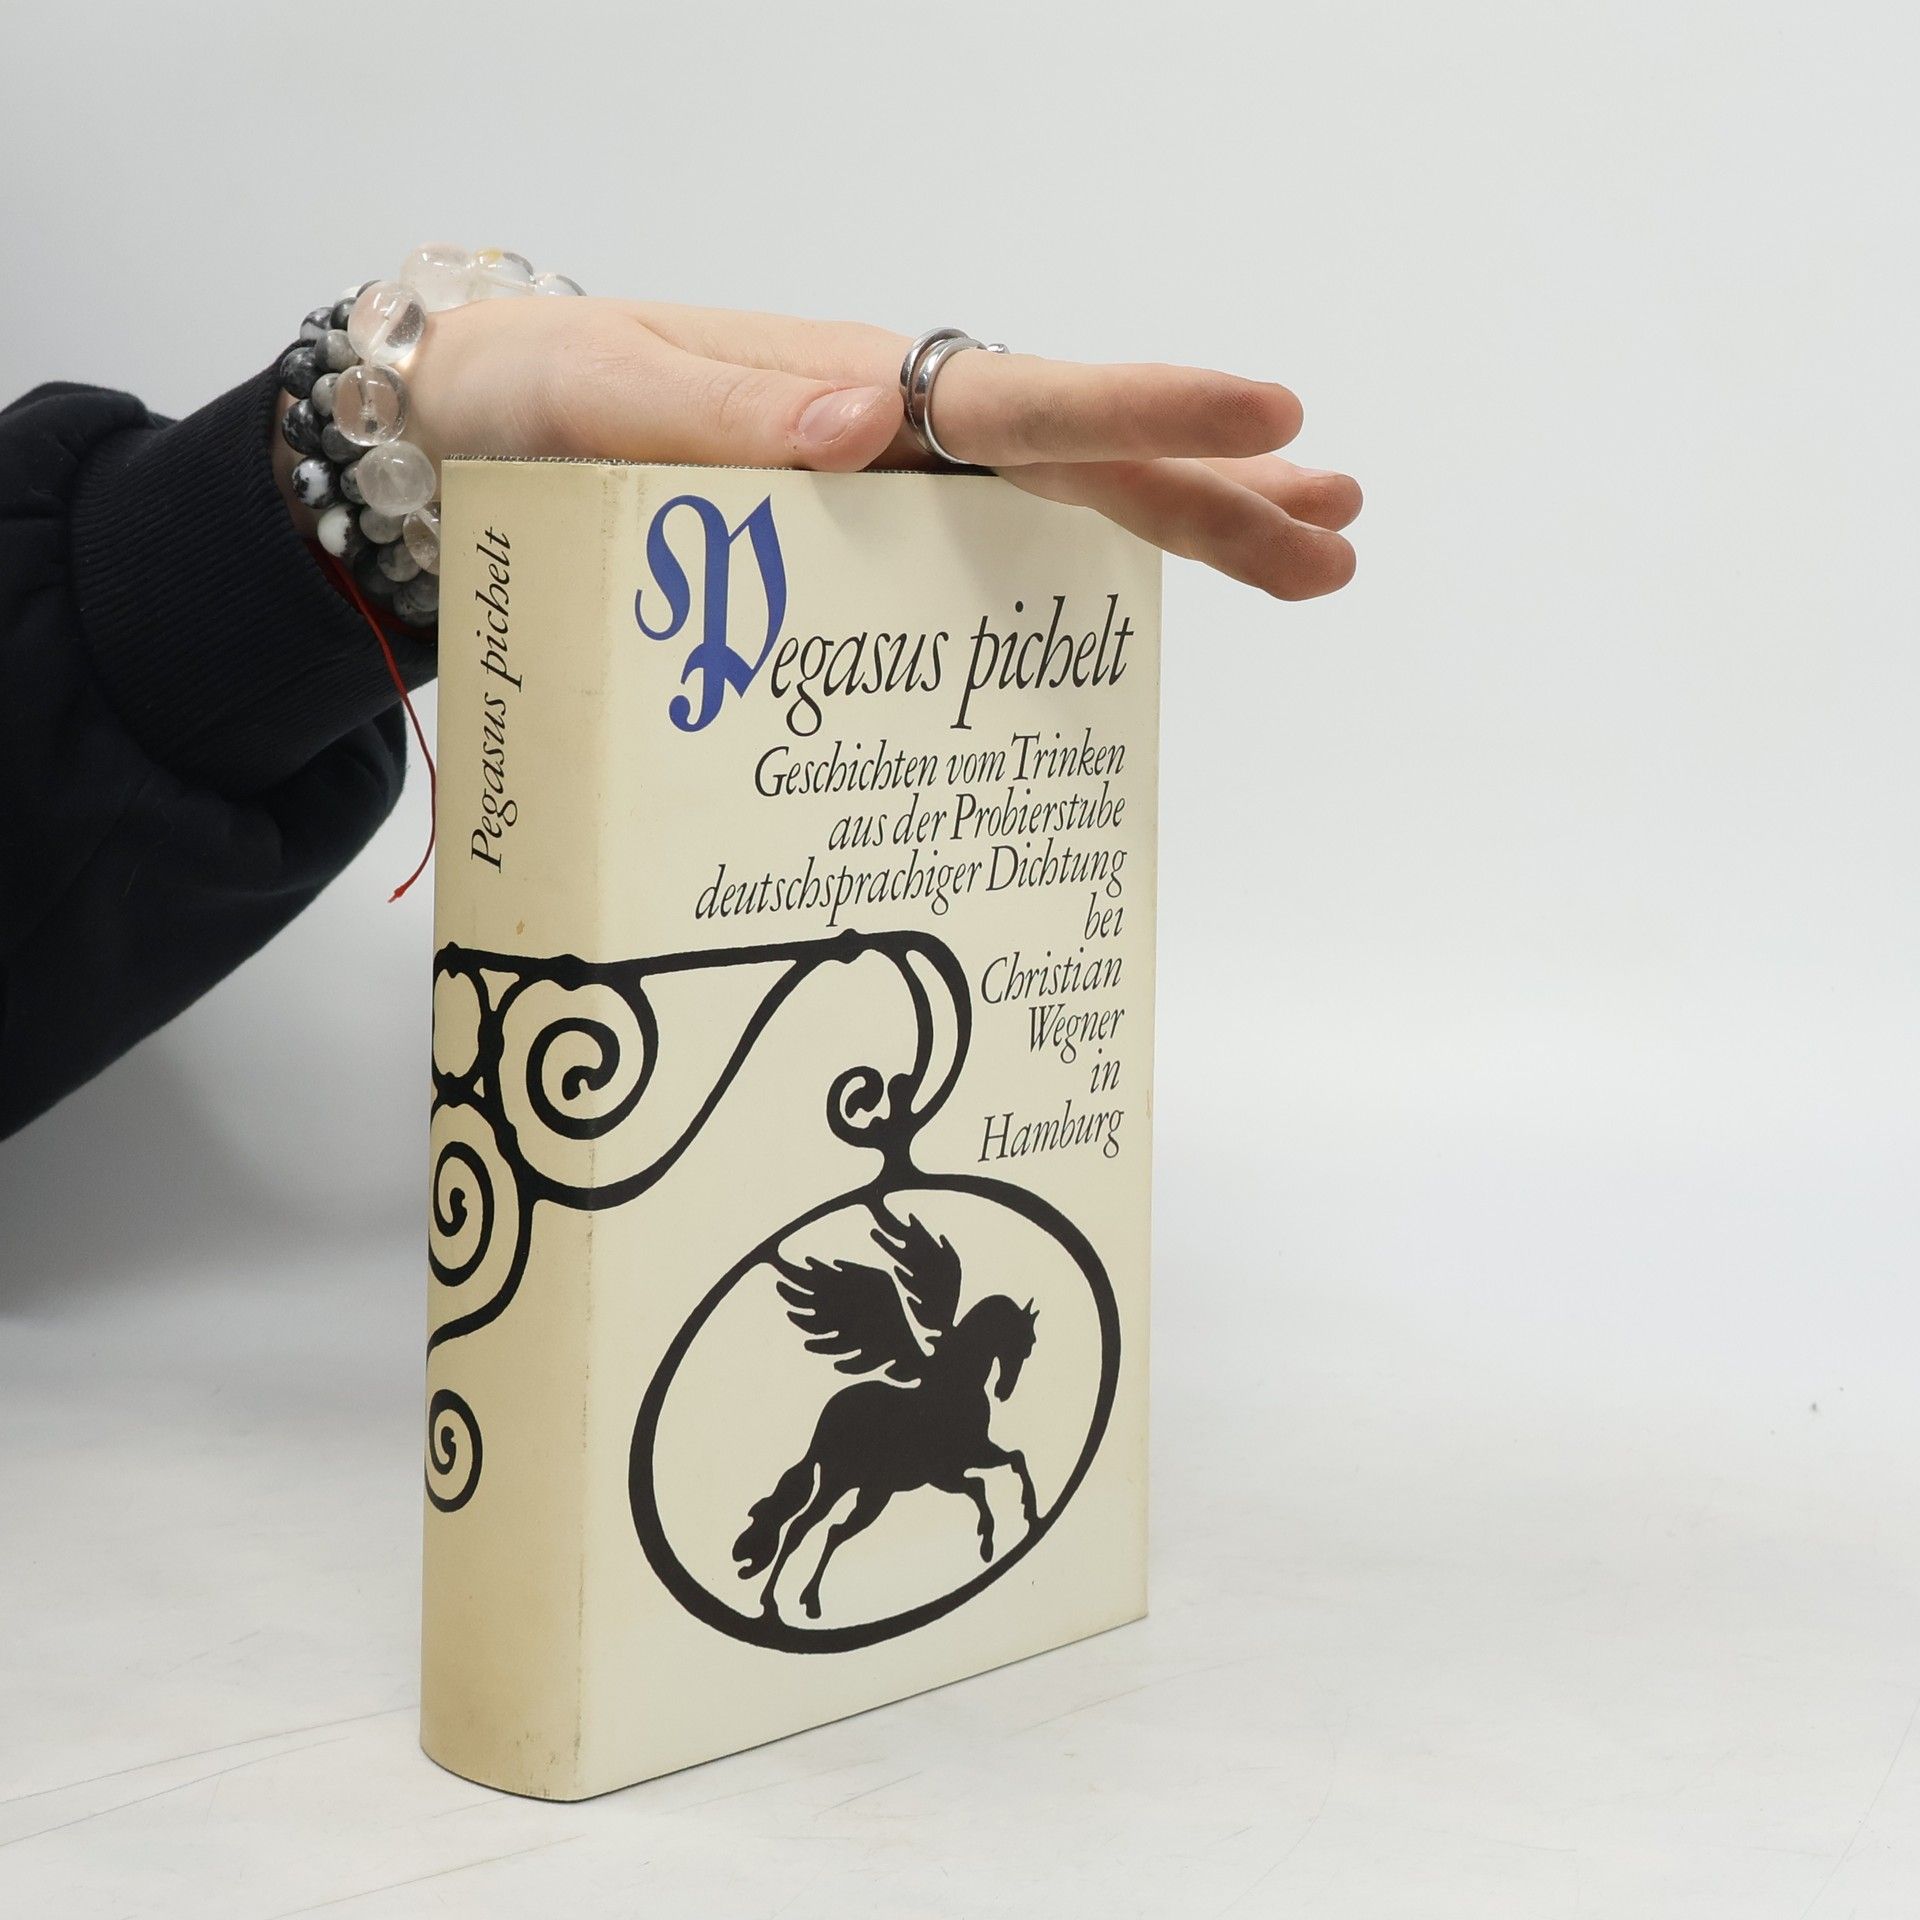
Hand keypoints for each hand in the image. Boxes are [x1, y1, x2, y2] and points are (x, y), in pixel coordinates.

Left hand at [287, 298, 1360, 600]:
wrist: (465, 422)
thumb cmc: (523, 398)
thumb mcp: (594, 397)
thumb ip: (716, 410)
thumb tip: (868, 424)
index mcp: (852, 388)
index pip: (1025, 402)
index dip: (1147, 412)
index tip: (1269, 418)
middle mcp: (894, 431)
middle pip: (1085, 458)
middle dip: (1215, 493)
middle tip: (1341, 532)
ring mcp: (890, 487)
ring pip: (1066, 502)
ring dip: (1188, 526)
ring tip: (1311, 551)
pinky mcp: (863, 541)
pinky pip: (996, 555)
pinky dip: (1086, 571)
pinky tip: (1148, 600)